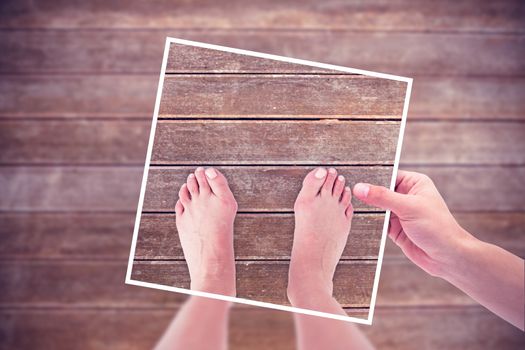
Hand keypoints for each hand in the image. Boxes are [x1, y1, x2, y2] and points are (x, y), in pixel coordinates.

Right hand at [352, 170, 474, 276]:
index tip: (355, 180)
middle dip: (368, 194)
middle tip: (351, 193)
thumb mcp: (408, 207)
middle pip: (379, 191)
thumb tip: (360, 188)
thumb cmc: (437, 228)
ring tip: (353, 207)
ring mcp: (400, 212)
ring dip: (368, 210)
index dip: (372, 178)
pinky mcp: (394, 228)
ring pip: (376, 207)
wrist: (447, 257)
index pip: (387, 175)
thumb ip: (382, 197)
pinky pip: (377, 222)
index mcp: (414, 183)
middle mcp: (406, 196)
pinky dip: (371, 223)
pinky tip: (361, 221)